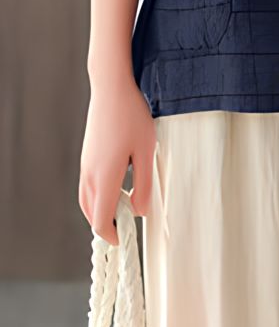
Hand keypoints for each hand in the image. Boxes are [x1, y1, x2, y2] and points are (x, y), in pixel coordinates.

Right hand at [78, 73, 156, 244]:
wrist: (110, 88)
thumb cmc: (131, 116)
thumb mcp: (146, 150)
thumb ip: (144, 184)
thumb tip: (139, 211)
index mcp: (104, 176)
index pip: (100, 220)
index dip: (112, 234)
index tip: (125, 238)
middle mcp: (90, 174)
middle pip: (91, 213)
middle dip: (107, 224)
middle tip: (128, 223)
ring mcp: (85, 164)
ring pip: (87, 199)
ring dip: (101, 210)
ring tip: (123, 207)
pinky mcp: (87, 156)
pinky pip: (87, 185)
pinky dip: (97, 196)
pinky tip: (116, 186)